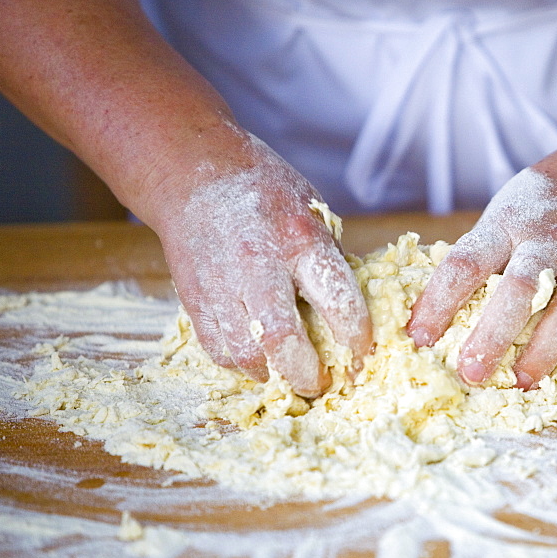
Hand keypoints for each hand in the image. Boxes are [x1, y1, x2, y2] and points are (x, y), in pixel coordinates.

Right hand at [153, 133, 371, 396]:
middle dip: (308, 373)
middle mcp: (260, 263)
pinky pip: (219, 349)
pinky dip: (243, 364)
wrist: (195, 174)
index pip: (337, 301)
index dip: (356, 338)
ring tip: (290, 372)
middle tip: (324, 383)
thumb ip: (328, 261)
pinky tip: (260, 358)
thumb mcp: (313, 213)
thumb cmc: (267, 195)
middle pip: (283, 337)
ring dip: (273, 374)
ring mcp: (222, 283)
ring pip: (246, 353)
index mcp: (301, 239)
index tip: (363, 354)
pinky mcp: (194, 298)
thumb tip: (353, 316)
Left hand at [407, 138, 556, 388]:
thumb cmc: (538, 208)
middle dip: (494, 336)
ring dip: (543, 352)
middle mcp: (545, 245)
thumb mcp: (500, 217)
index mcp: (505, 226)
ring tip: (520, 382)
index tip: (419, 336)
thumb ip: (478, 259)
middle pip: (519, 290)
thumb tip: (437, 316)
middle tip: (471, 372)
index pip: (466, 263)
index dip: (439, 301)